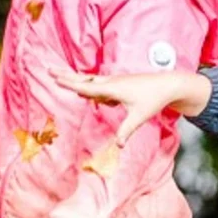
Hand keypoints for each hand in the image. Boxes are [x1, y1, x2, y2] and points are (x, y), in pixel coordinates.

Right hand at [51, 69, 210, 145]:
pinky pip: (100, 84)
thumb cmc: (153, 100)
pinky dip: (90, 85)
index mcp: (113, 88)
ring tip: (59, 77)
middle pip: (84, 79)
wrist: (168, 84)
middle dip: (66, 75)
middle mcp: (111, 81)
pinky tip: (90, 92)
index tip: (56, 79)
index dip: (71, 85)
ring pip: (90, 80)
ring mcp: (114, 80)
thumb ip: (126, 131)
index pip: (87, 87)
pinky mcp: (118, 82)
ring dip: (75, 78)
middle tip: (49, 70)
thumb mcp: (139, 117)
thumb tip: (117, 147)